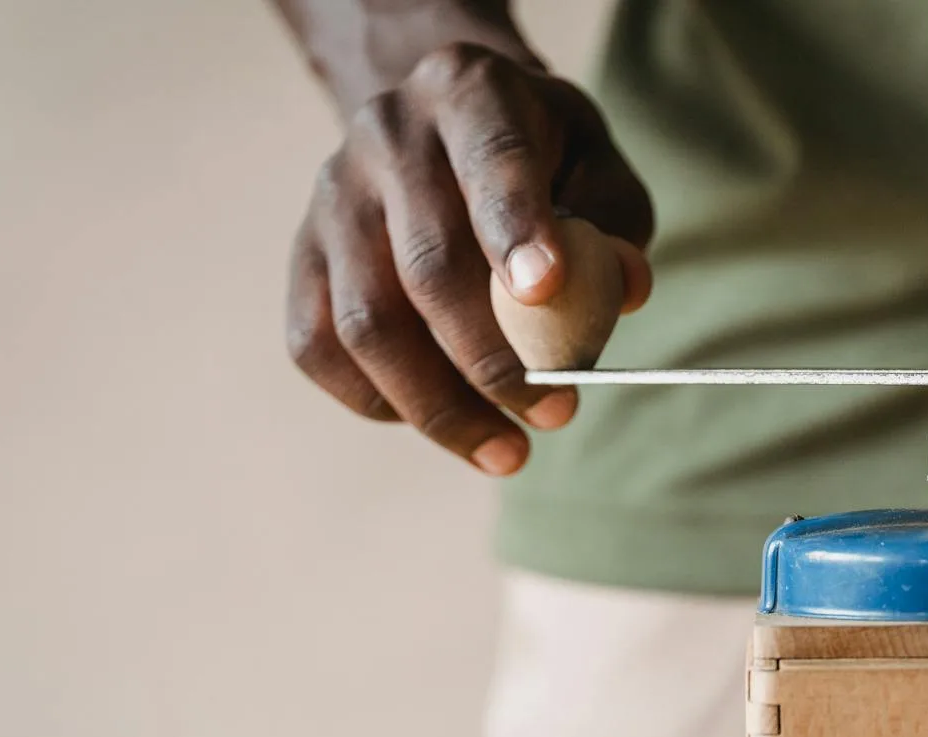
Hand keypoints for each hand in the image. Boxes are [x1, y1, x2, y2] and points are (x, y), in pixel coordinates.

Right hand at [285, 43, 653, 473]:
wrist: (449, 131)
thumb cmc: (542, 162)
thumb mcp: (597, 167)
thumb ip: (615, 223)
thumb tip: (624, 287)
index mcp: (470, 93)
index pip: (492, 160)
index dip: (516, 229)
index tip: (545, 294)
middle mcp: (387, 135)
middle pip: (428, 265)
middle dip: (494, 359)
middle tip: (555, 413)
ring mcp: (332, 197)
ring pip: (367, 324)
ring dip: (440, 405)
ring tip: (506, 451)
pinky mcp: (303, 256)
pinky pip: (319, 347)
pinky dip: (378, 401)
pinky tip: (440, 421)